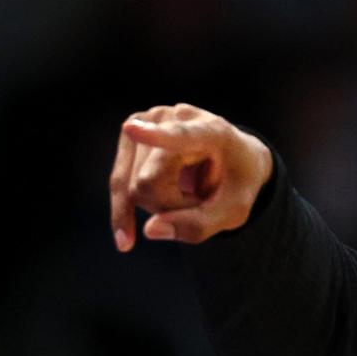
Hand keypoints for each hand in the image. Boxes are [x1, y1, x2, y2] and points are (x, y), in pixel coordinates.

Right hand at [109, 103, 272, 250]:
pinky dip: (131, 207)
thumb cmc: (237, 184)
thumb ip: (200, 225)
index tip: (131, 130)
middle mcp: (175, 118)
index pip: (181, 135)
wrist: (234, 159)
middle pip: (147, 182)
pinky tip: (127, 237)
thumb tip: (149, 231)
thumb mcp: (234, 212)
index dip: (156, 135)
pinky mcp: (130, 134)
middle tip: (199, 199)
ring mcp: (148, 121)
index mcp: (213, 132)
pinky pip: (119, 183)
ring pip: (130, 186)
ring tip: (185, 193)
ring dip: (156, 205)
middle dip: (169, 206)